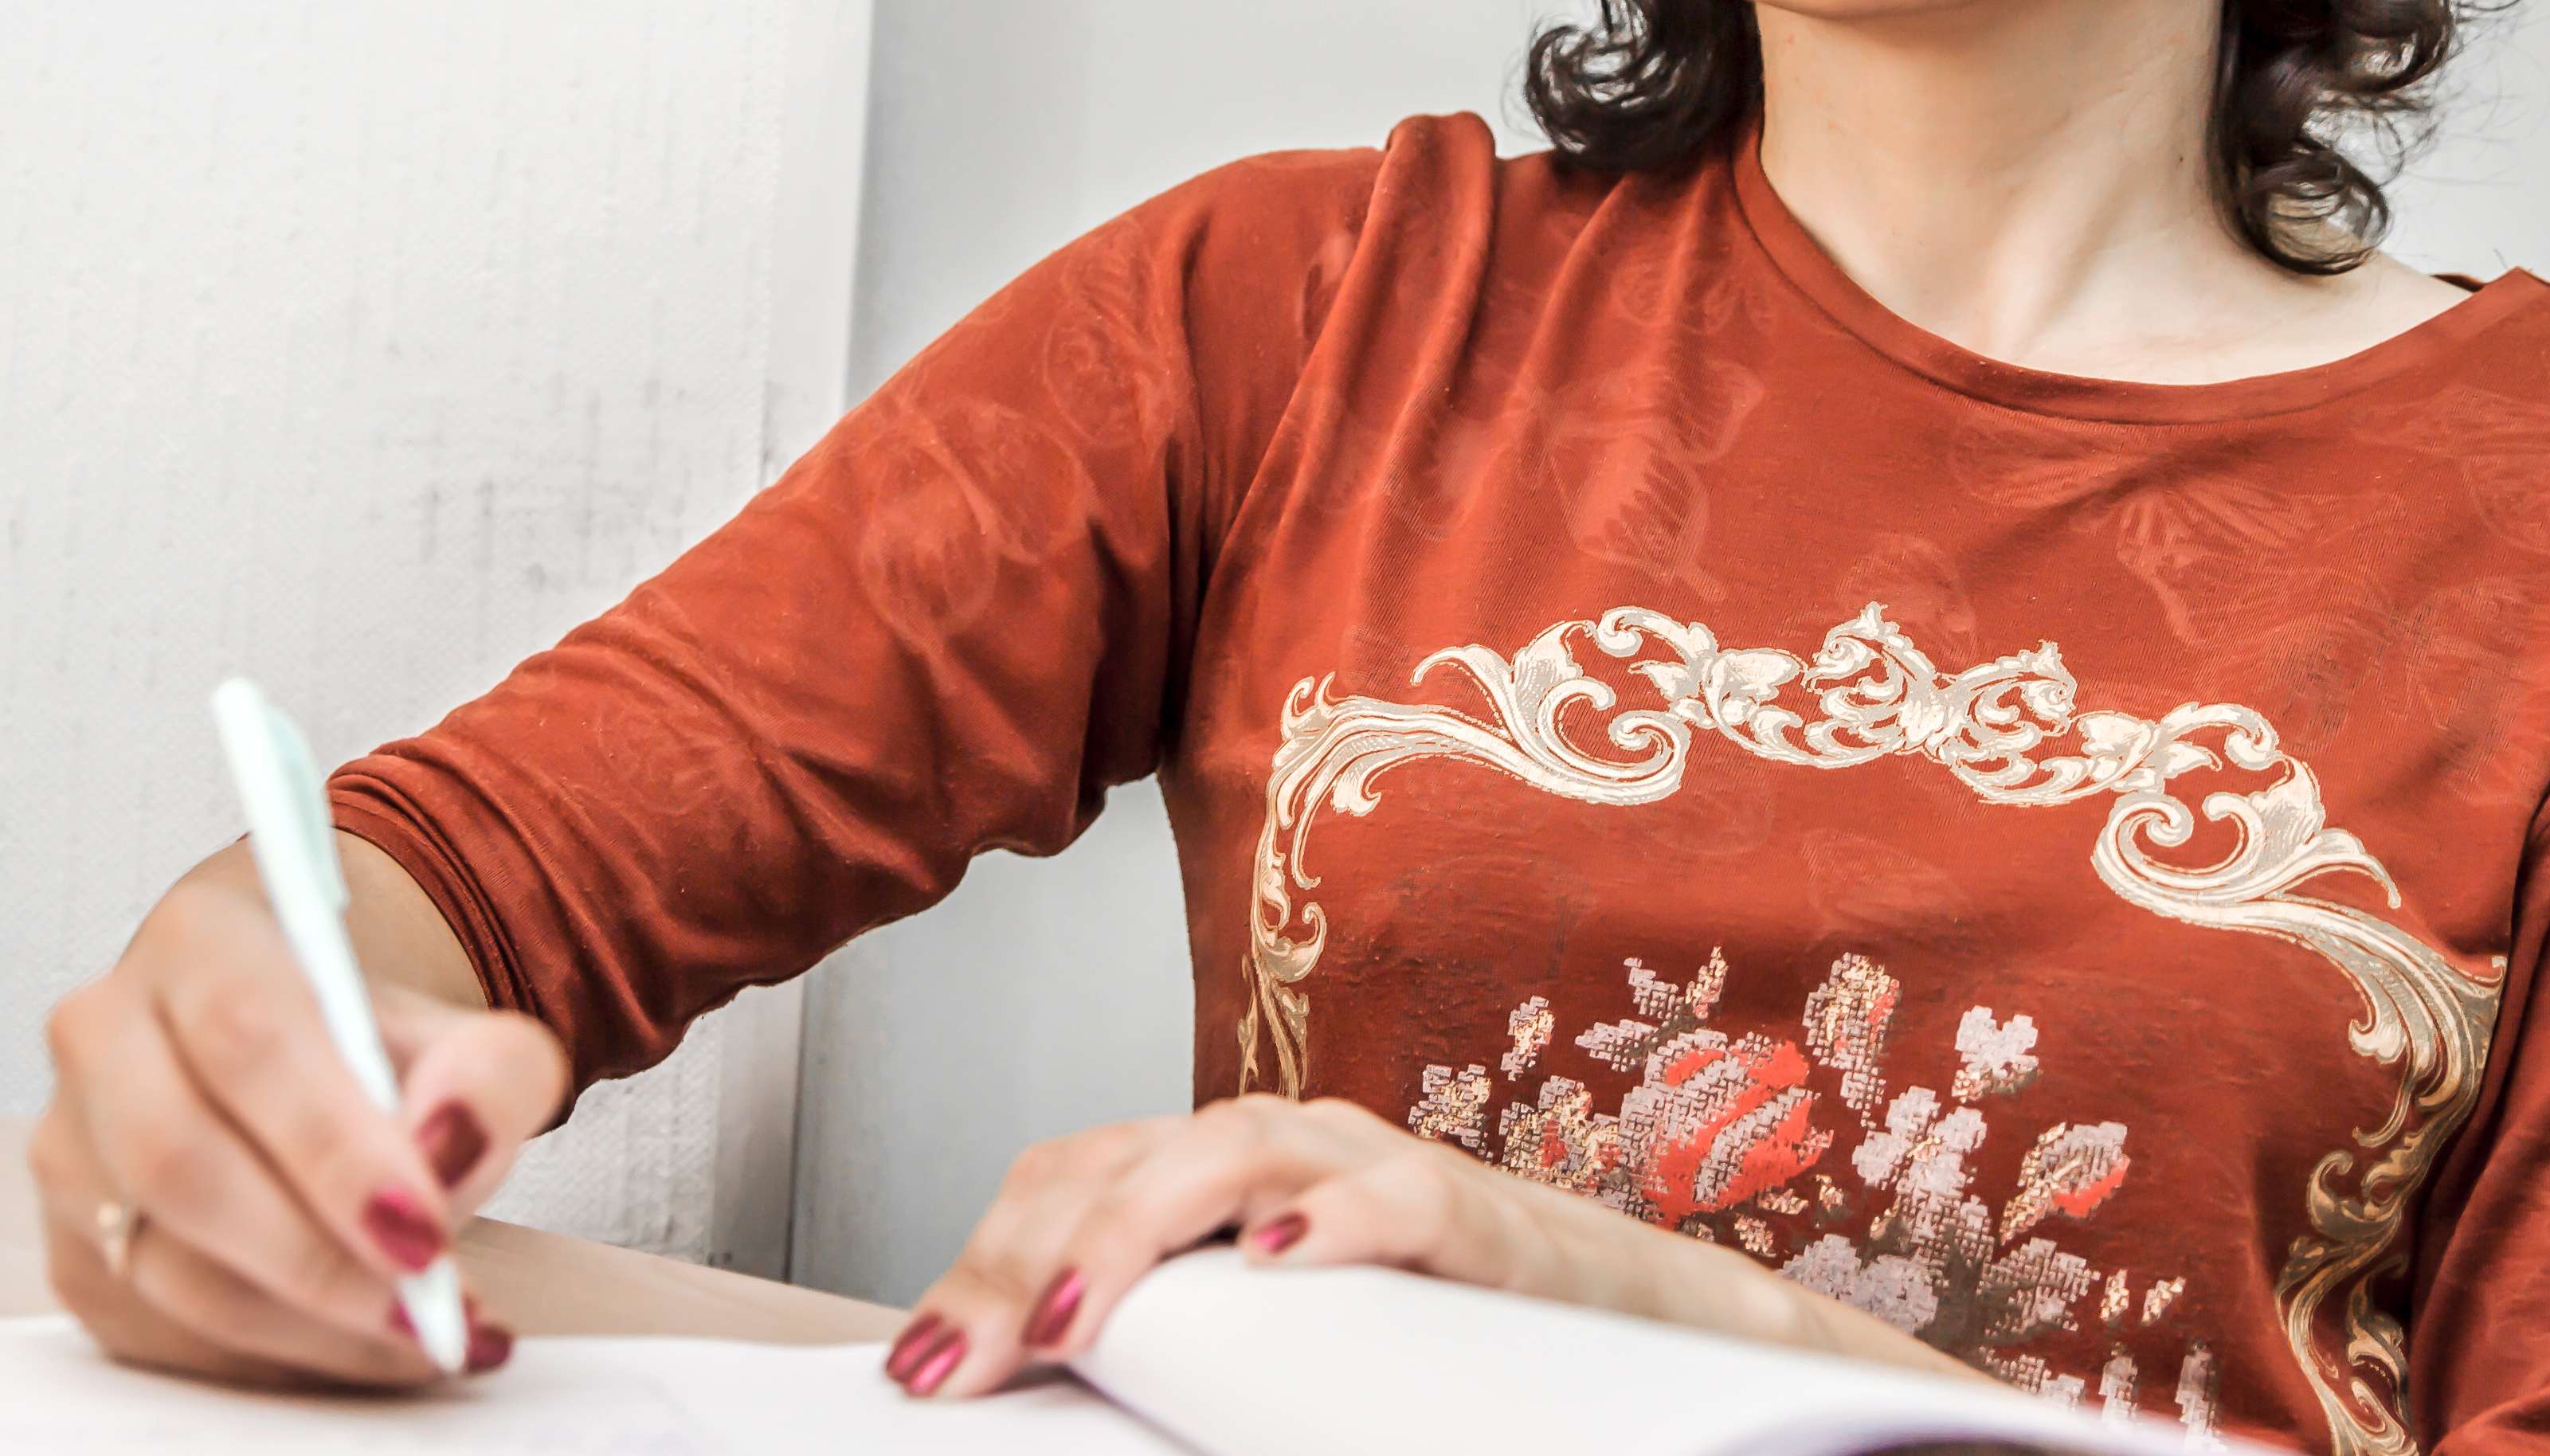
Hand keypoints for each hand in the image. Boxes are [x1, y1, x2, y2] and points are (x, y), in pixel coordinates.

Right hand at [28, 845, 571, 1387]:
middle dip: (314, 1255)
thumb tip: (448, 1147)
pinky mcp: (72, 1249)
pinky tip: (356, 1341)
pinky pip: (159, 1327)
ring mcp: (70, 1147)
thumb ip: (491, 1073)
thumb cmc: (368, 1045)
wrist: (295, 1055)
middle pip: (180, 1160)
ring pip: (166, 1264)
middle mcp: (104, 1033)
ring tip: (419, 1332)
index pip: (246, 1036)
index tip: (419, 1229)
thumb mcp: (464, 1035)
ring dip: (305, 1321)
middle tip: (423, 1305)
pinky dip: (271, 1352)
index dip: (331, 1146)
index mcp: (198, 941)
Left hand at [881, 1093, 1978, 1399]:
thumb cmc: (1435, 1340)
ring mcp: (1373, 1168)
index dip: (981, 1261)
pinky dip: (1336, 1222)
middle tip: (950, 1368)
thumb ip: (1182, 1350)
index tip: (914, 1374)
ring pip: (1232, 1151)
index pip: (1069, 1176)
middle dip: (1021, 1260)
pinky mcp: (1473, 1217)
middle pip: (1119, 1161)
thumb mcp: (1275, 1350)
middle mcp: (1284, 1147)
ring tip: (1066, 1320)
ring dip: (1136, 1232)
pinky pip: (1399, 1199)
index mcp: (1218, 1175)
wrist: (1636, 1329)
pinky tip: (1280, 1262)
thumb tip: (1038, 1401)